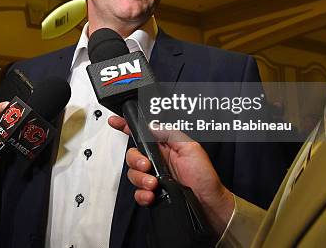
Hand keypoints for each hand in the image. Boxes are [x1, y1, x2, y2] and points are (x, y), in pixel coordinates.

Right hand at [108, 116, 234, 234]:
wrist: (209, 204)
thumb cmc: (205, 177)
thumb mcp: (191, 148)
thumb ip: (171, 134)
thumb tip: (153, 125)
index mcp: (165, 147)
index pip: (142, 133)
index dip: (127, 126)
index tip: (116, 122)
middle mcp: (157, 161)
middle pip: (133, 155)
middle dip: (136, 160)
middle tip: (147, 166)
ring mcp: (154, 177)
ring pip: (134, 174)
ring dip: (140, 179)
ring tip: (153, 184)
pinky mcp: (153, 193)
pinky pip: (138, 193)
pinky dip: (142, 194)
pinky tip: (151, 195)